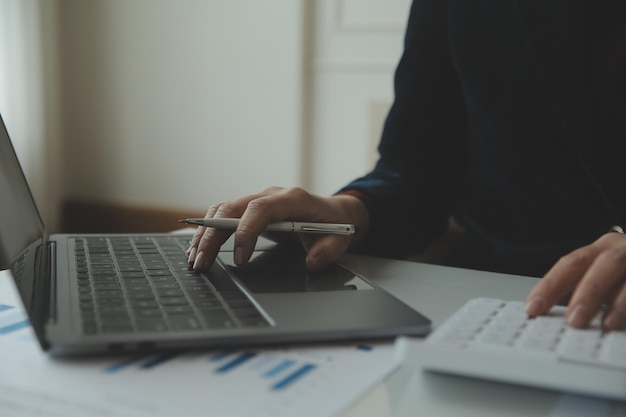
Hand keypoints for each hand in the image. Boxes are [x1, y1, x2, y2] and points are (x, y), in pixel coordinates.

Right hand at [186, 186, 369, 271]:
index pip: (260, 209)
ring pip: (222, 210)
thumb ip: (329, 250)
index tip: (240, 258)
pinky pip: (223, 215)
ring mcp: (258, 200)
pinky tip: (199, 248)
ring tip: (194, 258)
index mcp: (292, 198)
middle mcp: (270, 195)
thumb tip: (311, 262)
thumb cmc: (334, 225)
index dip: (246, 232)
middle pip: (232, 208)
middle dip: (213, 236)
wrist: (333, 213)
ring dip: (205, 233)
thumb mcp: (340, 239)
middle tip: (201, 263)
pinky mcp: (250, 209)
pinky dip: (208, 231)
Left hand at [525, 232, 625, 330]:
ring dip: (620, 303)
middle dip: (587, 293)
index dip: (550, 285)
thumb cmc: (624, 275)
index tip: (533, 308)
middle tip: (573, 321)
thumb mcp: (602, 276)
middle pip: (604, 265)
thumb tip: (549, 316)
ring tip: (607, 324)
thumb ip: (580, 291)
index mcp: (600, 249)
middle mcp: (623, 250)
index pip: (570, 264)